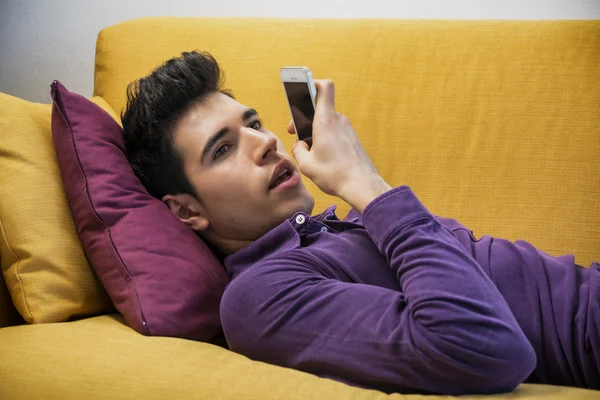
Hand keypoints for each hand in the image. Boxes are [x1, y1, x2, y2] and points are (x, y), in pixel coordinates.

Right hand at [289, 80, 390, 211]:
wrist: (362, 186)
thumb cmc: (335, 174)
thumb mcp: (306, 165)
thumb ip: (299, 151)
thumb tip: (300, 146)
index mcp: (325, 121)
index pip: (324, 87)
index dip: (312, 82)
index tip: (301, 89)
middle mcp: (338, 120)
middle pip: (320, 108)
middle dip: (305, 117)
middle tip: (295, 132)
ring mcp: (347, 129)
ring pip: (327, 122)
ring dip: (316, 131)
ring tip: (310, 150)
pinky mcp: (352, 139)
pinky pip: (335, 133)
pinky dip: (326, 139)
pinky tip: (323, 156)